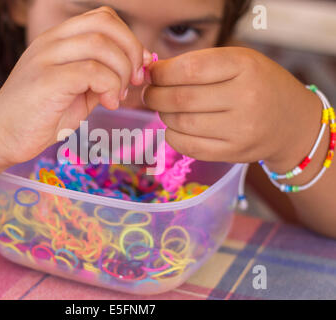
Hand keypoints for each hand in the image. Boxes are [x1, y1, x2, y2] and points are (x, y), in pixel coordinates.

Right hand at [0, 6, 151, 173]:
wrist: (1, 135)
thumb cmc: (40, 115)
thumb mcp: (76, 92)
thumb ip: (100, 77)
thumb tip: (135, 71)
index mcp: (58, 40)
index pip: (103, 18)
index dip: (129, 40)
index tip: (138, 68)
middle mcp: (50, 42)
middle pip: (105, 24)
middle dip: (131, 52)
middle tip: (135, 80)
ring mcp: (45, 58)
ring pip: (100, 45)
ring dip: (122, 72)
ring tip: (118, 96)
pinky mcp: (45, 81)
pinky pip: (90, 71)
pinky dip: (109, 87)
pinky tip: (108, 104)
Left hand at [142, 47, 321, 169]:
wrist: (292, 122)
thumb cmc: (258, 85)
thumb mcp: (238, 61)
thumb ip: (199, 64)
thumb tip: (153, 74)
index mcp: (245, 66)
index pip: (190, 68)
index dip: (162, 73)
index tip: (152, 75)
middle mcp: (245, 97)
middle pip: (181, 99)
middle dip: (155, 96)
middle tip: (151, 94)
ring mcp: (241, 129)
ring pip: (181, 123)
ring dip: (163, 116)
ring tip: (165, 109)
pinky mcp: (234, 152)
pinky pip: (189, 146)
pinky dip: (173, 136)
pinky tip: (175, 127)